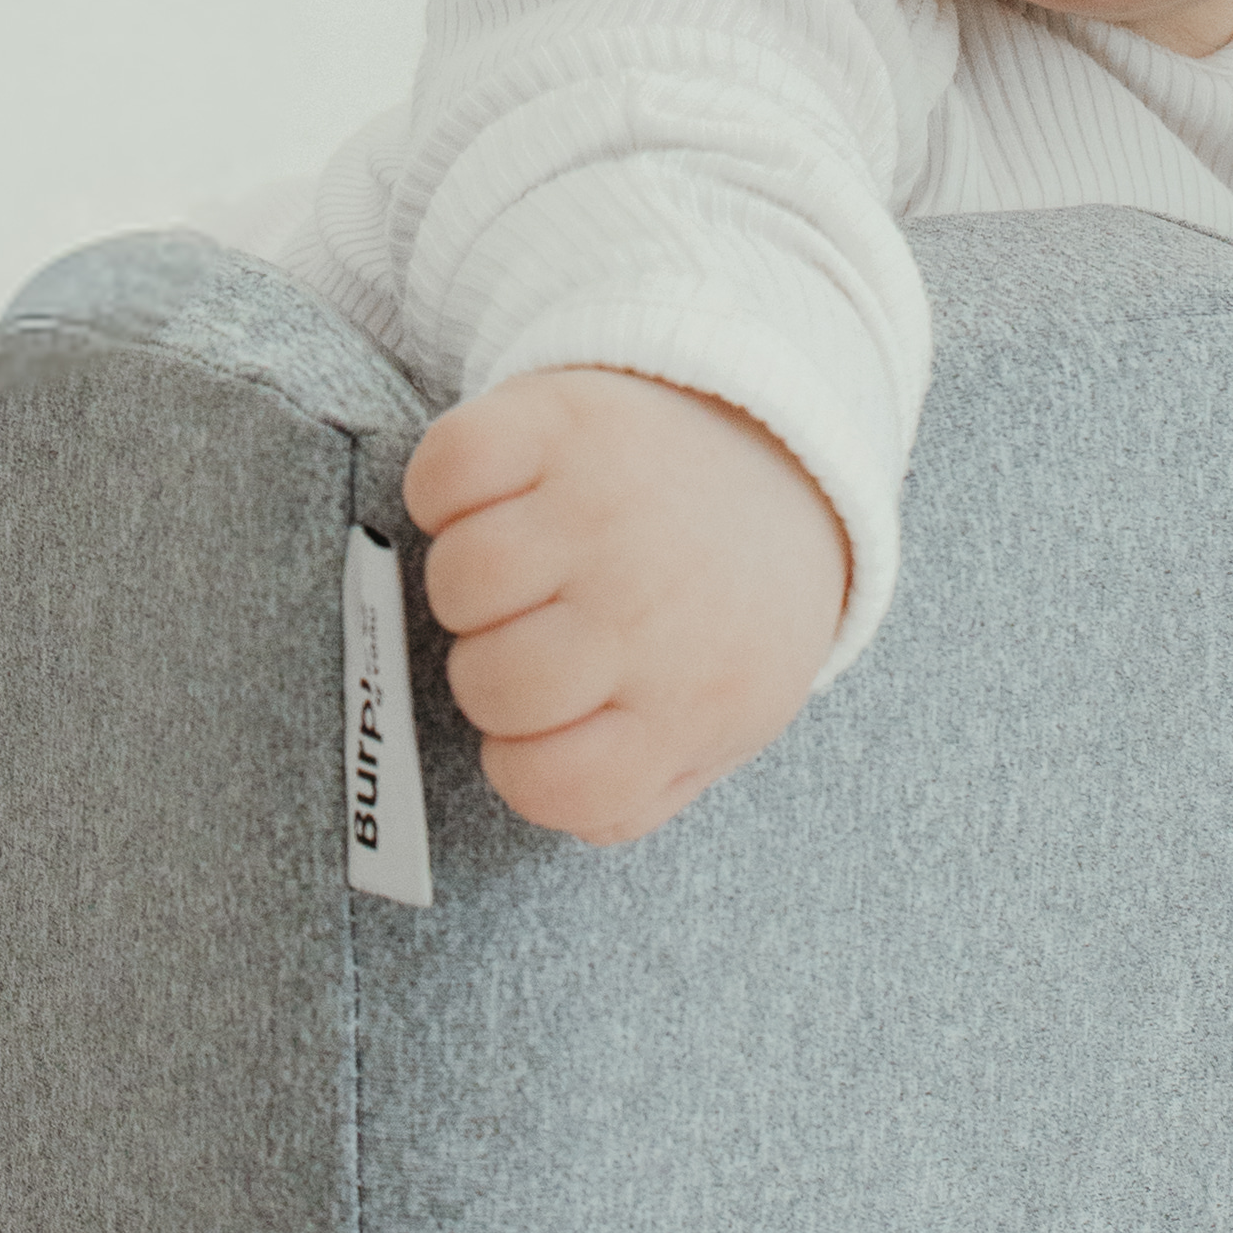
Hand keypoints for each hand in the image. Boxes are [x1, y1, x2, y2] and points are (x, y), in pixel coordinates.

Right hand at [401, 368, 851, 843]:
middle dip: (491, 669)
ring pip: (459, 581)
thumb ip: (644, 790)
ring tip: (520, 567)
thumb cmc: (732, 605)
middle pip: (491, 684)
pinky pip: (445, 472)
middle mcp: (648, 607)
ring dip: (467, 580)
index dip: (519, 762)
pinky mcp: (560, 421)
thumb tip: (565, 811)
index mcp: (689, 700)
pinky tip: (494, 497)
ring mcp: (602, 507)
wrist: (787, 447)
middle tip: (533, 633)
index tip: (544, 720)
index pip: (545, 783)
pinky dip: (445, 488)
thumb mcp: (727, 721)